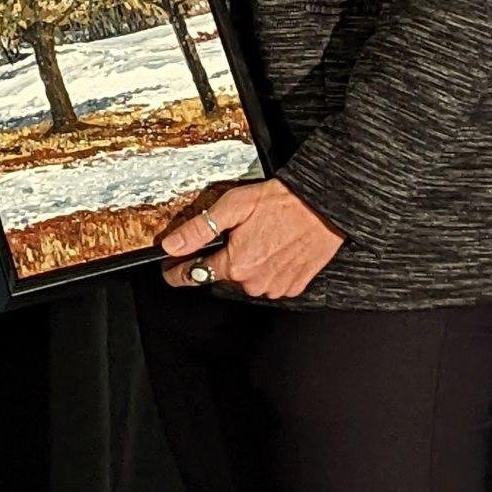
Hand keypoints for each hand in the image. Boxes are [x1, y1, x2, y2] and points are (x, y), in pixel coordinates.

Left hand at [158, 179, 343, 299]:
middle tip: (234, 233)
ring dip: (246, 263)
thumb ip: (199, 229)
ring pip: (247, 280)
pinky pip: (269, 282)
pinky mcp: (293, 287)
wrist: (324, 207)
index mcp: (237, 265)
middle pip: (223, 276)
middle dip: (222, 257)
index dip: (177, 271)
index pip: (195, 276)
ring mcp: (275, 288)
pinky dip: (267, 268)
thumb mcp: (233, 206)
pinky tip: (273, 247)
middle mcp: (255, 284)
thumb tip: (171, 246)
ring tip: (258, 236)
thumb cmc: (281, 203)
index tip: (168, 269)